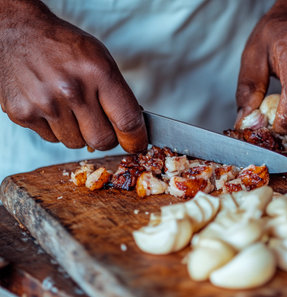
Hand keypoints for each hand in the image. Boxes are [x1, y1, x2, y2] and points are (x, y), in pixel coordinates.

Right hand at [0, 1, 146, 151]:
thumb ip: (119, 94)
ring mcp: (45, 104)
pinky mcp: (23, 114)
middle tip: (102, 124)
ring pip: (76, 143)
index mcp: (97, 73)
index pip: (127, 121)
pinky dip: (56, 129)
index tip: (137, 143)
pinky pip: (52, 139)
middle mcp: (71, 90)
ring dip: (79, 132)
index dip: (136, 139)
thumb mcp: (101, 60)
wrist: (18, 33)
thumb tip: (134, 128)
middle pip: (103, 141)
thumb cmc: (63, 46)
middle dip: (107, 137)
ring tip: (70, 107)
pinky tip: (52, 106)